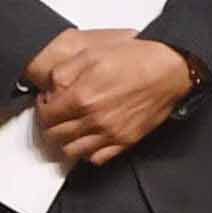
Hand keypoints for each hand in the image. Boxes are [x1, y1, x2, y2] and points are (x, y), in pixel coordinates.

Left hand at [27, 27, 194, 167]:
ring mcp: (111, 133)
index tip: (47, 102)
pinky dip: (88, 152)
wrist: (169, 69)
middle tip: (56, 114)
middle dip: (50, 124)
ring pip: (72, 151)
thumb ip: (63, 73)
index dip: (42, 107)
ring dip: (66, 140)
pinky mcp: (127, 140)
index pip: (46, 115)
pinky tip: (88, 138)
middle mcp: (95, 119)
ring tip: (70, 126)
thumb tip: (50, 90)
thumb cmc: (135, 59)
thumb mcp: (90, 54)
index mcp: (82, 97)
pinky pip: (97, 158)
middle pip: (55, 135)